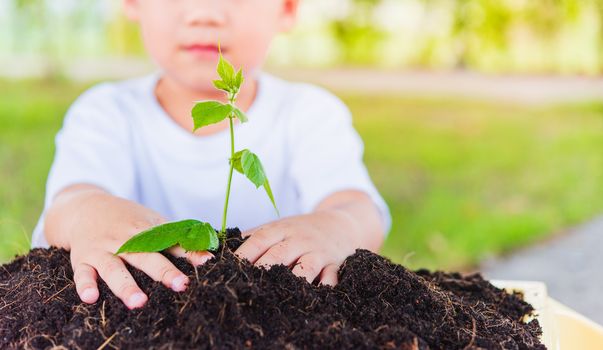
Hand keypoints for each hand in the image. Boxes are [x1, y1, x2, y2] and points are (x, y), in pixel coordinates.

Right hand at [46, 186, 213, 308]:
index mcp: (144, 230)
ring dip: (126, 285)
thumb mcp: (152, 224)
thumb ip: (178, 240)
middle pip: (145, 256)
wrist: (85, 207)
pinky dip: (85, 285)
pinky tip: (90, 298)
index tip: (205, 263)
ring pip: (113, 268)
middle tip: (180, 285)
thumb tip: (208, 257)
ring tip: (139, 302)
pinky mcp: (82, 259)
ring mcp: (102, 250)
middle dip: (163, 271)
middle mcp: (124, 240)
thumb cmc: (127, 220)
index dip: (187, 253)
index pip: (169, 242)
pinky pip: (81, 274)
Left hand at [235, 210, 366, 284]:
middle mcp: (299, 240)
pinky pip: (330, 278)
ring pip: (304, 268)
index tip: (227, 268)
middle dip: (262, 270)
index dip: (243, 253)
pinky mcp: (334, 265)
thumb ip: (253, 237)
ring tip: (276, 294)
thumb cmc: (300, 230)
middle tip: (246, 286)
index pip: (259, 239)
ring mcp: (317, 252)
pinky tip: (313, 297)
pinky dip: (324, 287)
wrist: (341, 224)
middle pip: (278, 255)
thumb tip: (216, 250)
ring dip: (292, 280)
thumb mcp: (278, 227)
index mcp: (281, 229)